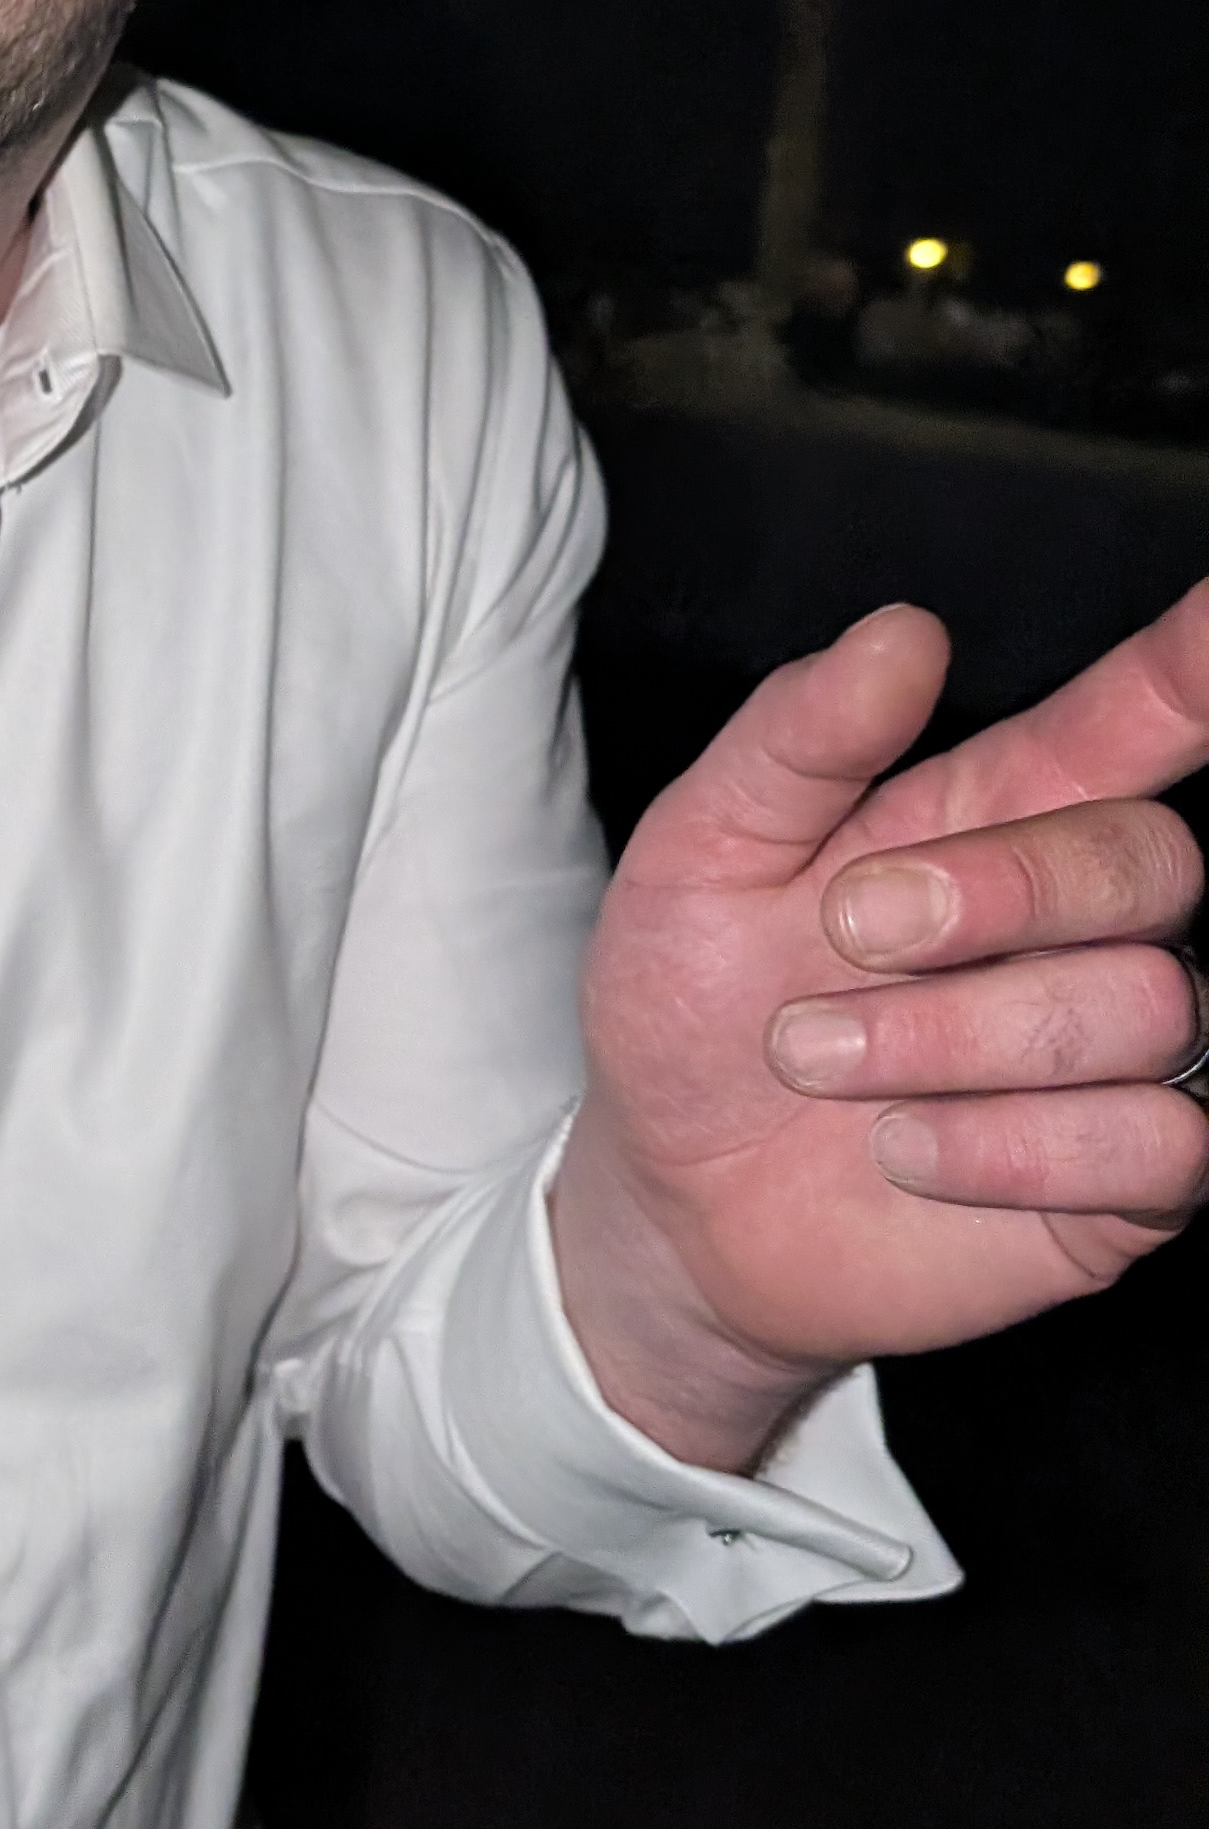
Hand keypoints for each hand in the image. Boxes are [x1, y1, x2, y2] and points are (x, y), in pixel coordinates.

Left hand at [553, 588, 1208, 1470]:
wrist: (671, 1195)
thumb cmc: (697, 1005)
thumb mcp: (703, 853)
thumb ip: (798, 738)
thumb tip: (902, 633)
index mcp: (995, 812)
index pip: (1138, 718)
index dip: (1190, 668)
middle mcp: (1083, 922)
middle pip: (1152, 859)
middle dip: (1001, 893)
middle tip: (847, 932)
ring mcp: (1119, 1052)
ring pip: (1145, 1007)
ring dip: (954, 1041)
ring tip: (823, 1060)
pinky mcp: (1129, 1180)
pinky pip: (1160, 1146)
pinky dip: (1008, 1150)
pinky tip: (906, 1150)